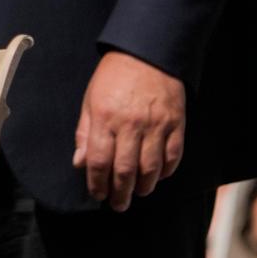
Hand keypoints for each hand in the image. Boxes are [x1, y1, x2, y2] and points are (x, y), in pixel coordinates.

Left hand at [74, 49, 185, 210]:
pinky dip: (166, 171)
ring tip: (138, 193)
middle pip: (125, 170)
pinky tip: (158, 176)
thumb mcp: (90, 100)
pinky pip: (173, 155)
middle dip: (120, 193)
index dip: (97, 183)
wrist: (147, 53)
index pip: (99, 161)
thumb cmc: (114, 76)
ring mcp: (156, 124)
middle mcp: (130, 124)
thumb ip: (85, 133)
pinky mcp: (176, 123)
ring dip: (144, 186)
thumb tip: (80, 162)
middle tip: (118, 204)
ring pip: (151, 167)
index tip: (97, 194)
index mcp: (104, 118)